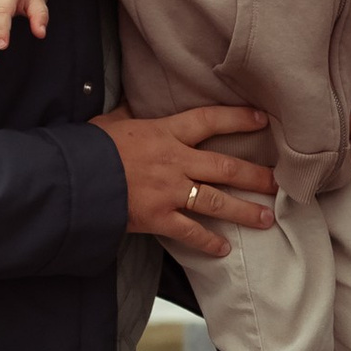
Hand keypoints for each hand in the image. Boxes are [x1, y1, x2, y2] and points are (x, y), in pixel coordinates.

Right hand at [96, 103, 276, 259]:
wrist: (71, 178)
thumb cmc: (90, 148)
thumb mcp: (111, 122)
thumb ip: (130, 114)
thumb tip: (133, 102)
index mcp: (165, 133)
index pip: (210, 120)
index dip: (239, 119)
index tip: (263, 119)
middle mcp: (175, 161)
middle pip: (226, 167)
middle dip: (256, 176)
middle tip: (280, 183)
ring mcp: (169, 191)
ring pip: (217, 201)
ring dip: (245, 211)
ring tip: (267, 218)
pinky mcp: (158, 218)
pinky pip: (190, 232)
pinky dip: (208, 242)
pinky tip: (223, 249)